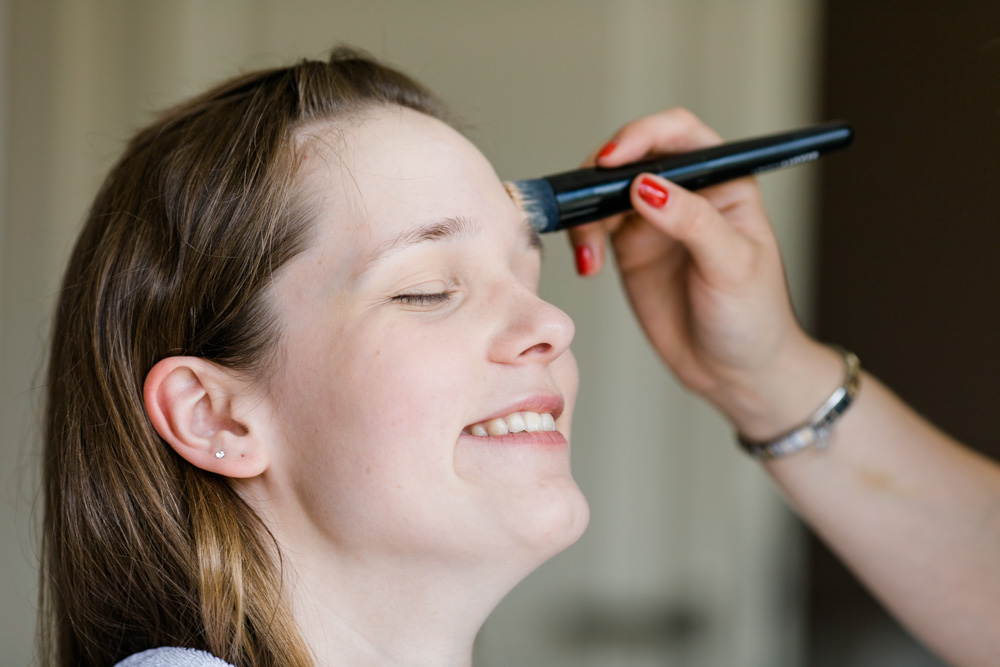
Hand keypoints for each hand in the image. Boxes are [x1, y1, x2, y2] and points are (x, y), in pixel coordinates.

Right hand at [568, 108, 839, 437]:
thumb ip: (692, 221)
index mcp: (723, 180)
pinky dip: (582, 239)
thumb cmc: (753, 316)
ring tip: (589, 251)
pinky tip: (588, 265)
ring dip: (586, 212)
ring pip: (604, 190)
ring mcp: (654, 220)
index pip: (679, 135)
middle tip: (586, 202)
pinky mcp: (629, 249)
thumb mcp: (732, 266)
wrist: (735, 372)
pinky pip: (593, 227)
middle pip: (632, 156)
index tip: (614, 159)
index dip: (643, 135)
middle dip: (601, 174)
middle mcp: (685, 192)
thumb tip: (646, 185)